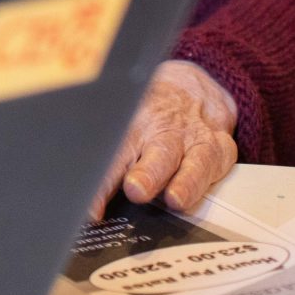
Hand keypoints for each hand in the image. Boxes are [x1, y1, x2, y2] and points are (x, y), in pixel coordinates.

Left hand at [89, 60, 238, 220]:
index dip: (102, 182)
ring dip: (183, 181)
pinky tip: (194, 201)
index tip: (91, 209)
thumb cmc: (148, 111)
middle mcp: (163, 130)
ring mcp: (194, 138)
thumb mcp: (124, 120)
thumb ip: (107, 152)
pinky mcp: (220, 147)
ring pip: (191, 159)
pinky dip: (203, 186)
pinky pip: (215, 165)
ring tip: (174, 199)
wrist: (191, 85)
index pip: (114, 153)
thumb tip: (74, 188)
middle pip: (155, 151)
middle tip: (136, 189)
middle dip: (147, 172)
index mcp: (131, 122)